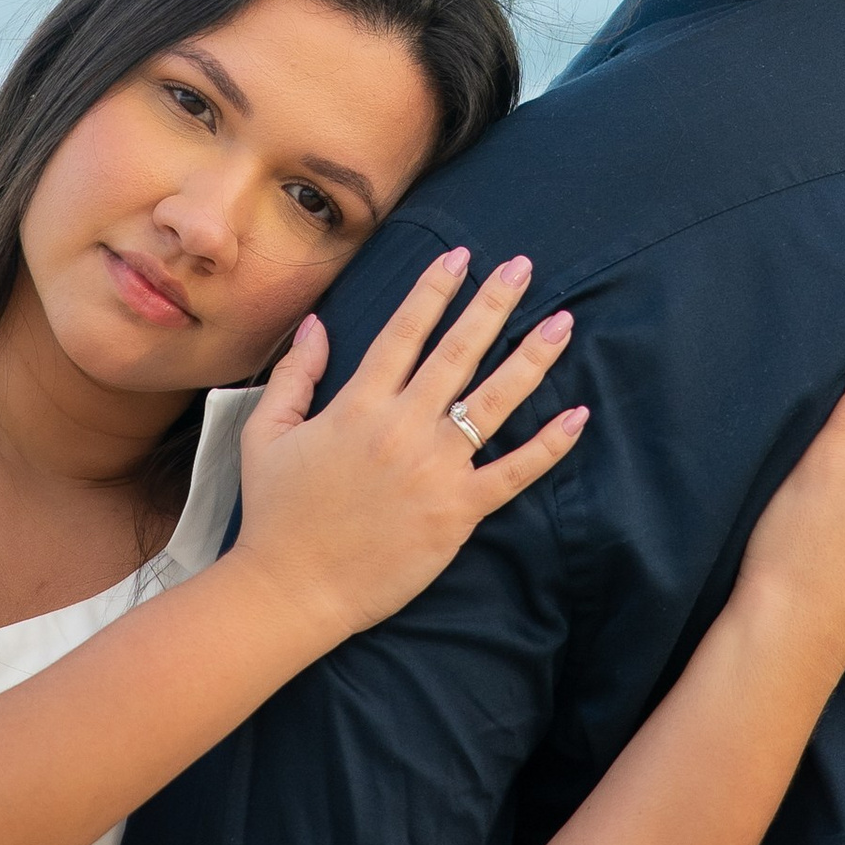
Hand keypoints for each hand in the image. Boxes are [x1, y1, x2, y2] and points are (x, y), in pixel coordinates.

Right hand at [231, 249, 584, 648]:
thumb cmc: (275, 512)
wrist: (292, 588)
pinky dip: (548, 447)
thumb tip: (317, 322)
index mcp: (358, 404)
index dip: (435, 290)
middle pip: (458, 352)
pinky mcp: (457, 512)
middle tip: (523, 267)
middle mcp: (403, 427)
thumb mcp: (267, 432)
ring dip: (531, 359)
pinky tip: (577, 417)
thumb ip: (295, 374)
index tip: (461, 256)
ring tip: (562, 323)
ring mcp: (435, 469)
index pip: (404, 331)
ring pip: (494, 402)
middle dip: (493, 304)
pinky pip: (512, 473)